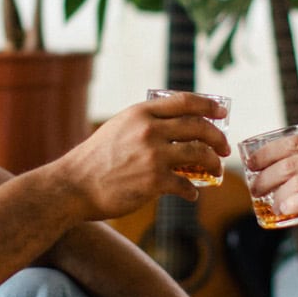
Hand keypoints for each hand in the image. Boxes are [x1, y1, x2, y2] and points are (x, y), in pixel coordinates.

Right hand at [49, 92, 230, 220]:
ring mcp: (153, 155)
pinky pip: (186, 184)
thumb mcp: (118, 127)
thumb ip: (145, 122)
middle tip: (224, 147)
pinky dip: (192, 191)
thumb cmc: (95, 158)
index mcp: (141, 113)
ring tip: (215, 170)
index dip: (208, 106)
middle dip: (218, 137)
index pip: (184, 102)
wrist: (73, 185)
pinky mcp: (154, 181)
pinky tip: (191, 194)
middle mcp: (150, 130)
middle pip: (198, 127)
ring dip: (213, 163)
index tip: (222, 113)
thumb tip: (176, 126)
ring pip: (199, 155)